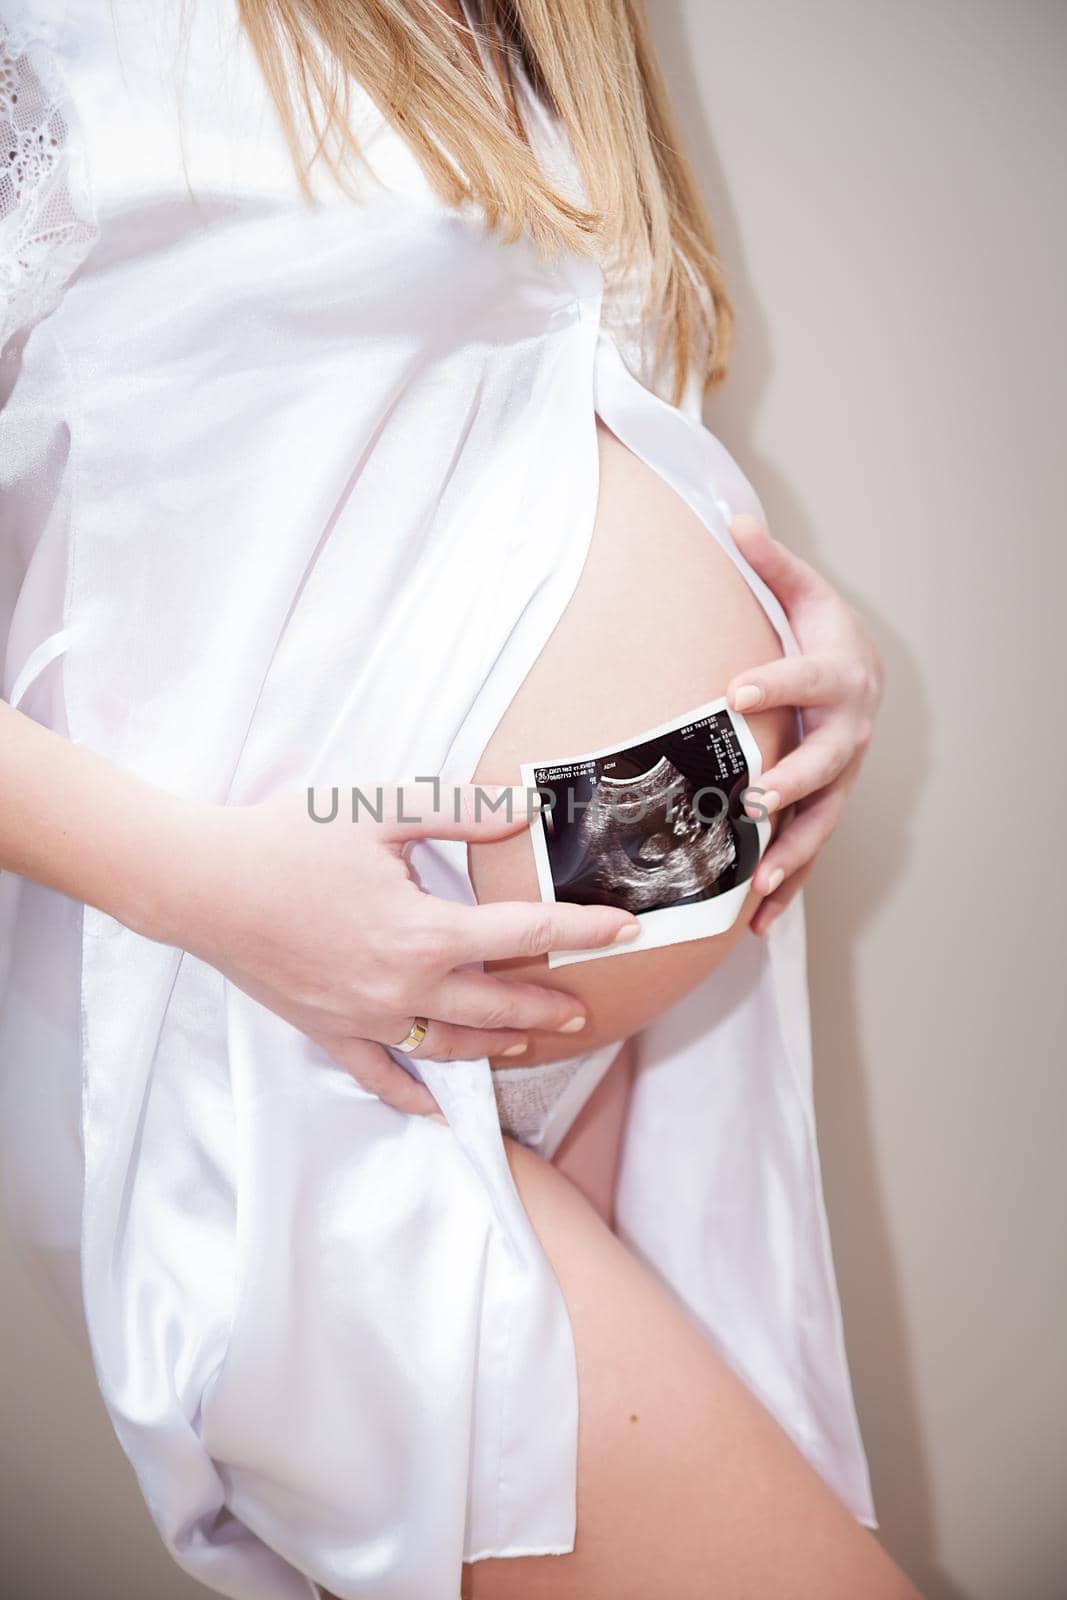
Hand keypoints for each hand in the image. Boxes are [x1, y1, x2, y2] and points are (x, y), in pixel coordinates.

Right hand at [159, 778, 638, 1113]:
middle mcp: (404, 987)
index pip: (525, 936)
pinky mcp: (329, 1033)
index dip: (584, 931)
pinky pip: (382, 1077)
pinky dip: (416, 1094)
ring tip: (531, 1041)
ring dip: (498, 1046)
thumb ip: (457, 813)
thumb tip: (520, 811)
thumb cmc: (286, 840)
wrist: (200, 884)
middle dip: (550, 1005)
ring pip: (451, 1047)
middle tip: (587, 1006)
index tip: (626, 930)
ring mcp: (367, 1019)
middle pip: (499, 1006)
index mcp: (424, 931)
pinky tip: (439, 1104)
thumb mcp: (378, 809)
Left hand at [726, 515, 883, 934]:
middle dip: (793, 784)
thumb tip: (733, 517)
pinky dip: (785, 890)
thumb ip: (770, 563)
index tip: (737, 688)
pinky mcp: (823, 810)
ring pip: (821, 822)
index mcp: (839, 677)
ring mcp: (838, 780)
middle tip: (756, 800)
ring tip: (758, 882)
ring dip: (791, 854)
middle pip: (825, 763)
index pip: (807, 679)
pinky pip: (807, 855)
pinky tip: (754, 925)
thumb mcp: (803, 594)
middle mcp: (847, 734)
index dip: (776, 682)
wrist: (861, 677)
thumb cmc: (824, 637)